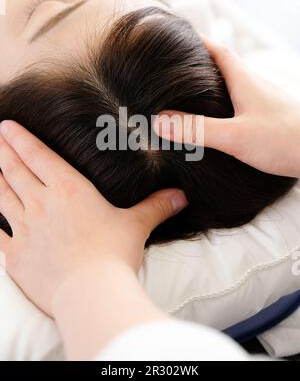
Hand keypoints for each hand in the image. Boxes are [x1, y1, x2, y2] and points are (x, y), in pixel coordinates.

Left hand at [0, 120, 186, 314]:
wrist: (91, 293)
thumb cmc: (114, 254)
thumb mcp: (137, 225)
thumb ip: (156, 207)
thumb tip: (181, 196)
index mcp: (68, 189)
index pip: (38, 156)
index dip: (20, 139)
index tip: (7, 125)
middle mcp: (41, 203)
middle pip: (14, 171)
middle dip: (3, 151)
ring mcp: (25, 229)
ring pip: (1, 197)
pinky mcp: (15, 255)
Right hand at [154, 37, 299, 177]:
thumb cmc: (285, 140)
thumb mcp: (235, 136)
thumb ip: (198, 130)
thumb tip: (159, 122)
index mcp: (245, 80)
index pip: (217, 50)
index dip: (197, 41)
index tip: (177, 37)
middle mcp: (255, 86)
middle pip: (224, 66)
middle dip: (200, 65)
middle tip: (175, 70)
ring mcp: (264, 102)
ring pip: (234, 86)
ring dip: (213, 87)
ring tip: (191, 97)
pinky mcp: (270, 118)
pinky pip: (242, 104)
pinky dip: (226, 106)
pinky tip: (220, 122)